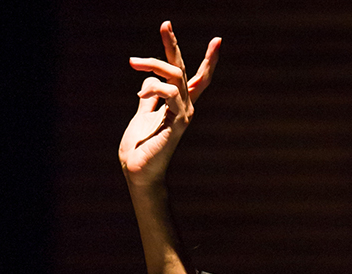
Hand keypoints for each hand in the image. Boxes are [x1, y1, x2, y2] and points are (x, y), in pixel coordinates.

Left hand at [119, 22, 219, 188]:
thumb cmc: (138, 150)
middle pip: (183, 69)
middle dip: (173, 45)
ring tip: (134, 62)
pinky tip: (141, 95)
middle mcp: (185, 107)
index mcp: (177, 105)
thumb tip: (147, 80)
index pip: (197, 78)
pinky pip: (172, 92)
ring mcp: (184, 114)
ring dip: (154, 64)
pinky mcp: (179, 122)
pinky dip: (155, 88)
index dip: (207, 59)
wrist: (136, 172)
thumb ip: (148, 99)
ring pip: (176, 75)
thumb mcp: (141, 116)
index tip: (217, 40)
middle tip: (165, 24)